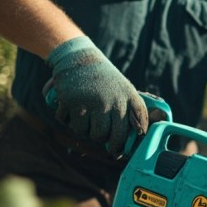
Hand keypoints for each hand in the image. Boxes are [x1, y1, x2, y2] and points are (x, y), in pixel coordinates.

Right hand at [45, 36, 147, 155]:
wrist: (80, 56)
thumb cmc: (105, 79)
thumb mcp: (126, 90)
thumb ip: (135, 111)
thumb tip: (141, 135)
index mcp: (126, 99)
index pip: (127, 132)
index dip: (120, 145)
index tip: (116, 149)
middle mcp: (109, 102)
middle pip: (104, 137)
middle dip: (100, 139)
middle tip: (97, 133)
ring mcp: (89, 102)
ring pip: (85, 133)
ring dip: (83, 129)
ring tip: (84, 116)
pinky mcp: (70, 101)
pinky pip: (67, 123)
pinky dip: (66, 119)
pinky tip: (71, 108)